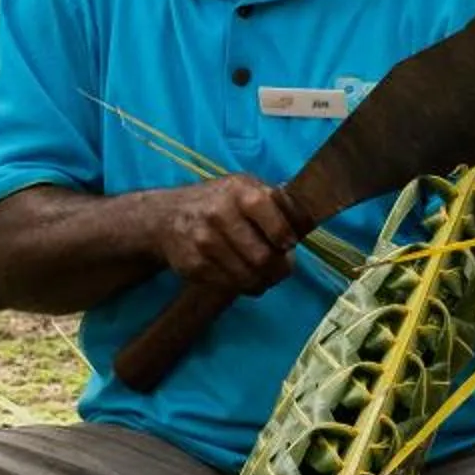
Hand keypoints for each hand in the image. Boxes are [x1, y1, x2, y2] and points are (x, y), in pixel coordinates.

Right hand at [151, 174, 299, 295]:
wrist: (166, 217)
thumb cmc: (218, 201)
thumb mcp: (247, 189)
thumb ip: (278, 203)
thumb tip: (308, 222)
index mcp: (241, 193)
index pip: (277, 226)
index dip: (287, 240)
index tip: (287, 245)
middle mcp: (220, 215)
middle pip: (264, 259)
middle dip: (279, 268)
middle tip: (281, 267)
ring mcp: (204, 242)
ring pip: (248, 278)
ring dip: (262, 281)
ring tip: (263, 273)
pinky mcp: (193, 265)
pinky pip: (229, 285)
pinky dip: (241, 285)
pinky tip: (240, 273)